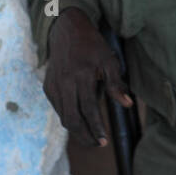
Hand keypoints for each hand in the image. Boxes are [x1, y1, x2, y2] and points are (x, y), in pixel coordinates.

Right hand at [43, 7, 133, 146]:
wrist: (67, 30)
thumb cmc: (92, 46)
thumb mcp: (109, 60)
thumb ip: (116, 84)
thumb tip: (127, 105)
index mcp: (81, 75)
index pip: (88, 109)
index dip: (96, 127)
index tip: (104, 141)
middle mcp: (65, 82)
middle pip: (72, 118)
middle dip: (85, 136)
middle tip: (97, 144)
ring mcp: (54, 85)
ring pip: (63, 116)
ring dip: (76, 130)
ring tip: (90, 137)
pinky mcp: (48, 87)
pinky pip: (58, 108)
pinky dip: (68, 117)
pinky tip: (79, 121)